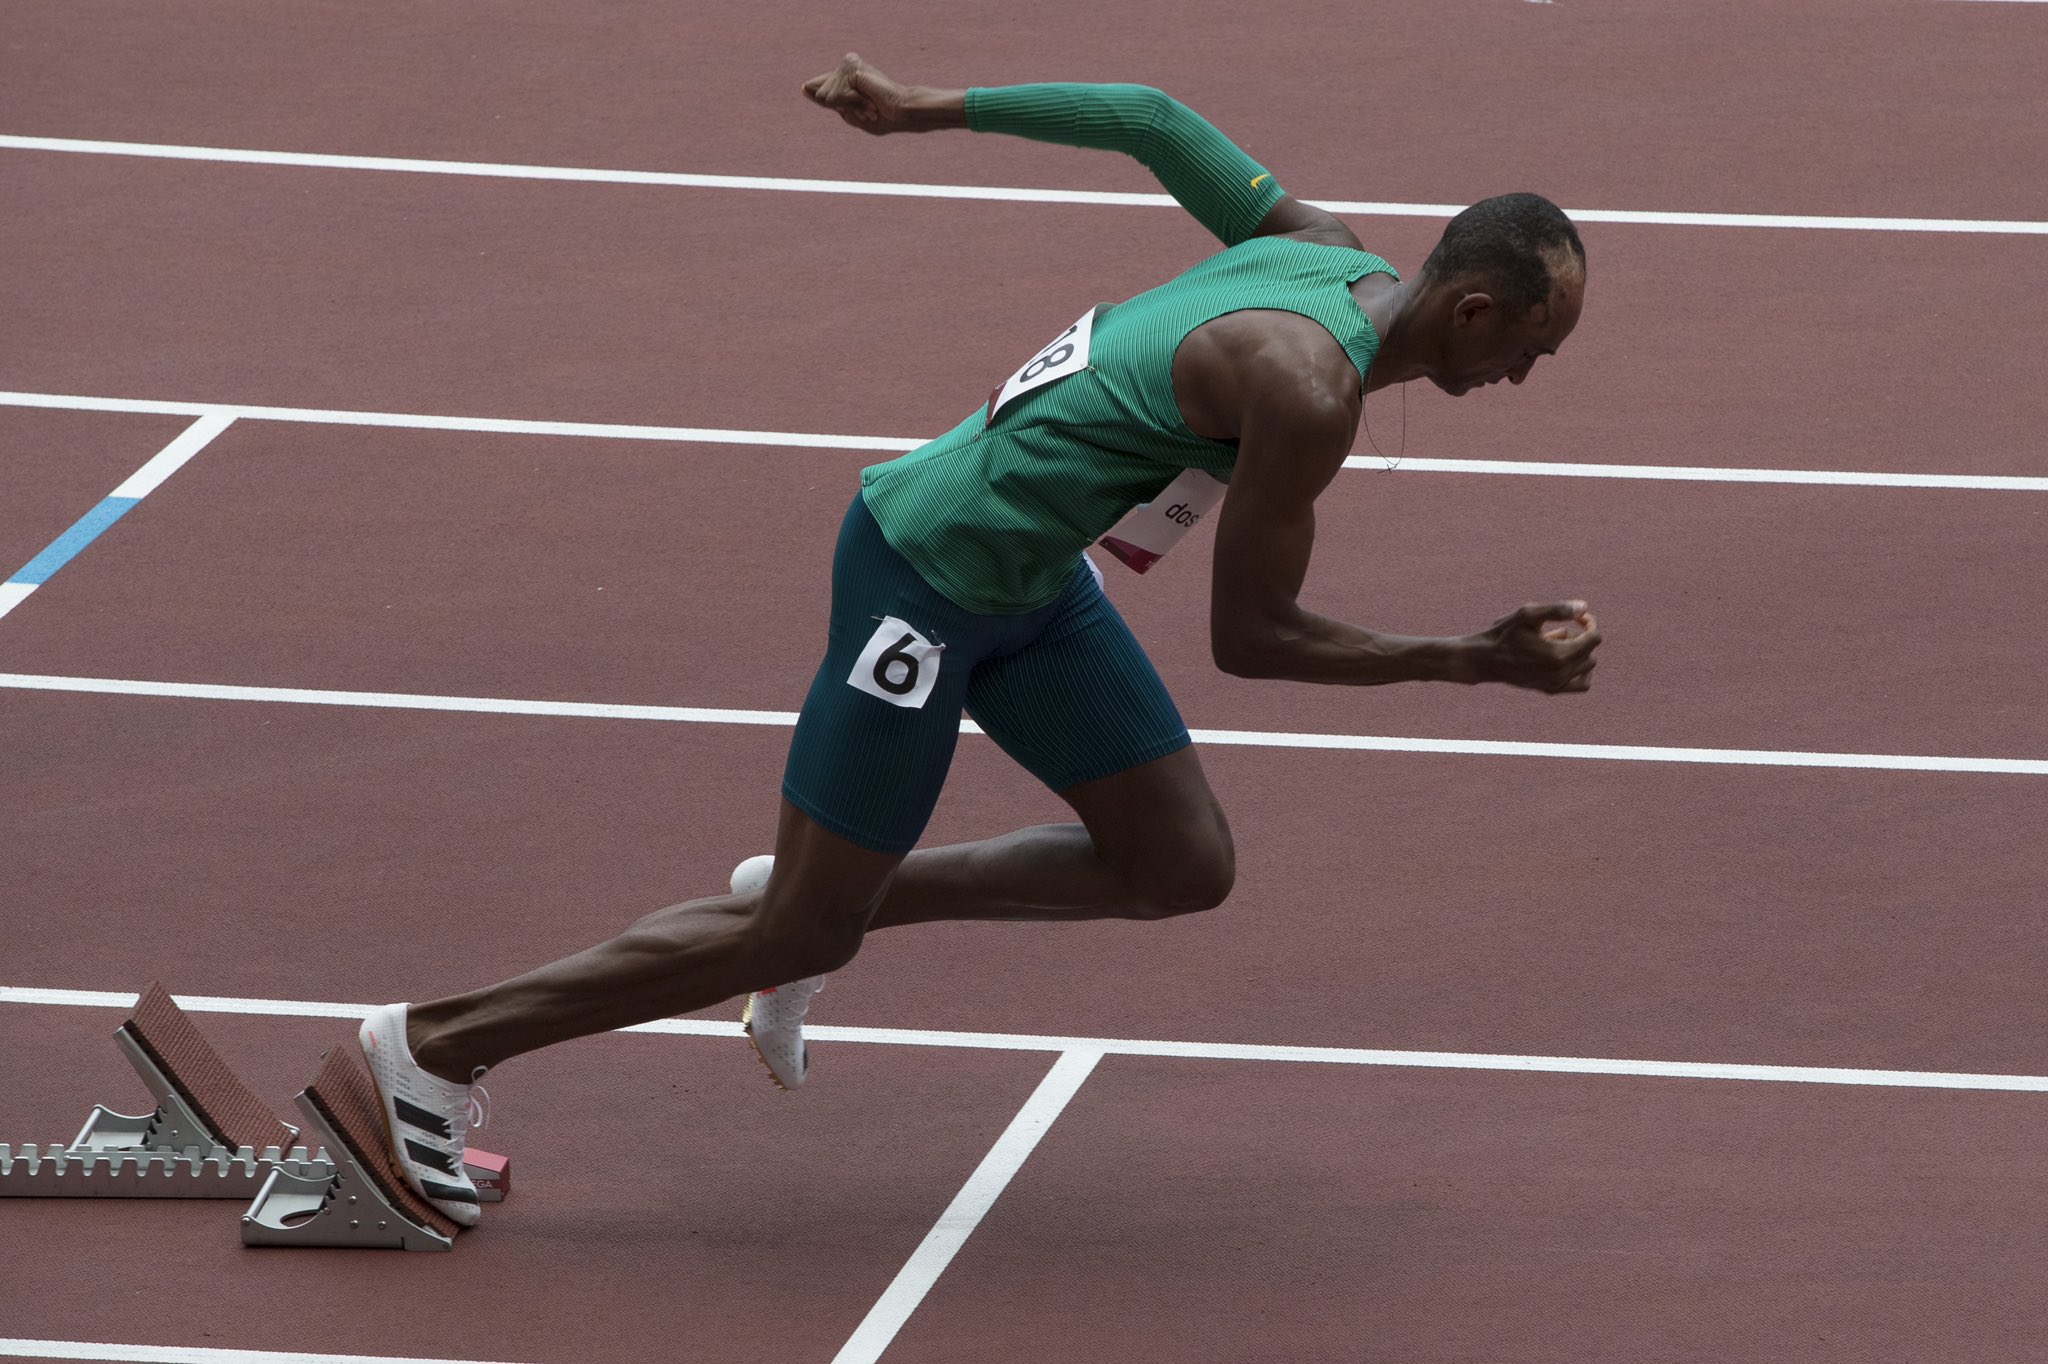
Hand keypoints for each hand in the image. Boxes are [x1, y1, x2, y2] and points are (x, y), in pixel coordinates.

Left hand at [802, 53, 940, 134]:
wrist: (902, 112)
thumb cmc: (882, 116)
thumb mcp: (849, 112)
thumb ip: (827, 101)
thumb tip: (804, 87)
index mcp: (845, 75)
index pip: (822, 92)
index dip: (837, 106)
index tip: (866, 109)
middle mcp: (846, 65)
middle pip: (822, 96)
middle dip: (844, 108)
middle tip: (868, 108)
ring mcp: (849, 64)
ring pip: (827, 97)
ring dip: (850, 107)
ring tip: (870, 105)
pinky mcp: (851, 67)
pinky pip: (836, 95)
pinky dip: (852, 104)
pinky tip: (869, 100)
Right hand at [1474, 601, 1601, 693]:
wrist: (1486, 659)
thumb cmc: (1505, 633)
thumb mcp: (1529, 615)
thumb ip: (1558, 609)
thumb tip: (1584, 608)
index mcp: (1559, 655)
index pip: (1594, 638)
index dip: (1589, 623)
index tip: (1576, 617)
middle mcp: (1561, 673)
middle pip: (1591, 651)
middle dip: (1583, 636)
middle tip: (1561, 627)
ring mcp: (1557, 684)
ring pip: (1588, 666)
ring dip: (1579, 651)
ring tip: (1557, 643)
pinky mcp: (1551, 690)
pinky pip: (1581, 684)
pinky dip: (1580, 670)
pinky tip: (1564, 659)